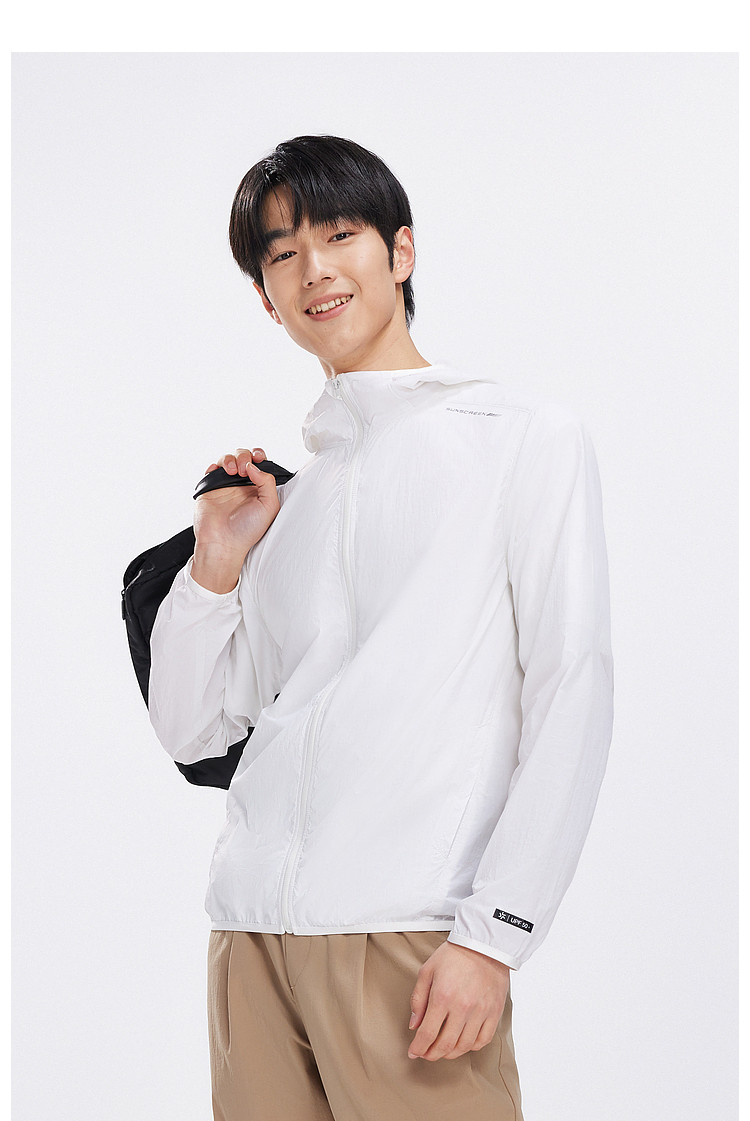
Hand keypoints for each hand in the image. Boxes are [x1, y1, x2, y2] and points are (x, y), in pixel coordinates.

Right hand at [192, 447, 280, 592]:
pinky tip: (218, 472)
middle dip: (244, 456)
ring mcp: (225, 486)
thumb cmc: (248, 530)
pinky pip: (211, 470)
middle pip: (243, 457)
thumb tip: (254, 465)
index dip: (259, 456)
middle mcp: (242, 485)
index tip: (259, 458)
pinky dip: (214, 466)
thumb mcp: (269, 506)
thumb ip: (267, 482)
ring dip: (230, 459)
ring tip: (232, 471)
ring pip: (227, 460)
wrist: (224, 542)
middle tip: (243, 469)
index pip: (259, 464)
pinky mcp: (210, 489)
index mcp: (257, 488)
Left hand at [407, 940, 509, 1061]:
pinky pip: (483, 1040)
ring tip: (443, 1050)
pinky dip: (471, 1047)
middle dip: (432, 1054)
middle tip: (426, 1054)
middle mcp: (462, 1007)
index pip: (427, 1033)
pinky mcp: (494, 1012)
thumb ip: (418, 999)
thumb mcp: (428, 970)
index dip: (418, 1048)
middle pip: (445, 1045)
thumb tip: (414, 1025)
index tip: (413, 1052)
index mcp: (442, 996)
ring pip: (464, 1046)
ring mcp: (480, 1012)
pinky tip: (463, 1043)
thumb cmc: (454, 955)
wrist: (484, 944)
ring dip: (450, 1054)